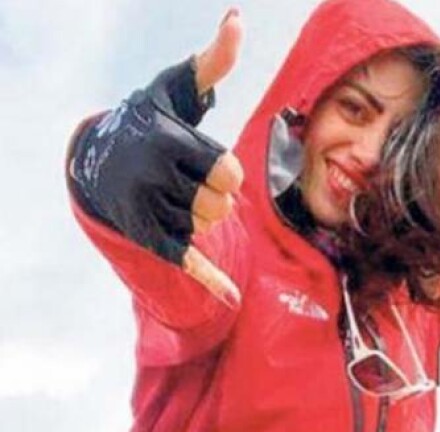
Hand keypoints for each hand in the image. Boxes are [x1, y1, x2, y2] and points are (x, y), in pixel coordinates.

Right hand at [67, 9, 244, 306]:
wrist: (102, 159)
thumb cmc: (154, 120)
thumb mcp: (178, 88)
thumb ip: (213, 62)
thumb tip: (237, 19)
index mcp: (168, 142)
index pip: (228, 173)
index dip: (227, 174)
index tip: (209, 166)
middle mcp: (153, 176)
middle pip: (221, 203)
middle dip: (216, 195)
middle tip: (191, 182)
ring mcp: (146, 207)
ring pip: (207, 225)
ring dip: (205, 215)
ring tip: (179, 198)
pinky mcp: (145, 235)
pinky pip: (184, 259)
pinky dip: (208, 279)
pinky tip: (231, 295)